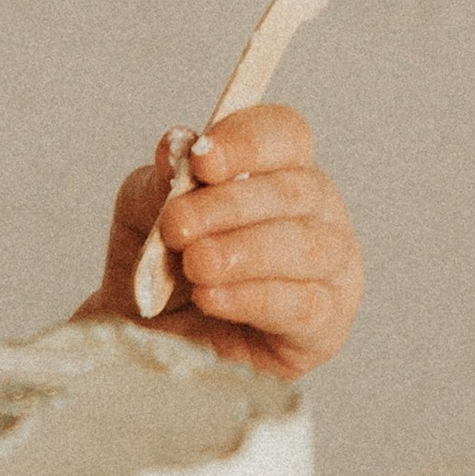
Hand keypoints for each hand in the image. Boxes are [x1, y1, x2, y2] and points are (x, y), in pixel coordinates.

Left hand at [91, 105, 360, 377]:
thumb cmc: (160, 269)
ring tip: (194, 265)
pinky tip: (212, 298)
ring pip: (305, 246)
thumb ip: (158, 183)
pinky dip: (251, 298)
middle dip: (228, 206)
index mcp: (279, 170)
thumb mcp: (142, 216)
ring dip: (241, 253)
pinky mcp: (326, 325)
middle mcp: (316, 212)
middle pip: (295, 189)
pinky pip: (302, 305)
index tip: (201, 161)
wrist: (148, 342)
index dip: (248, 142)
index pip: (286, 133)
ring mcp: (332, 269)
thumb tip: (177, 146)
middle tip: (176, 226)